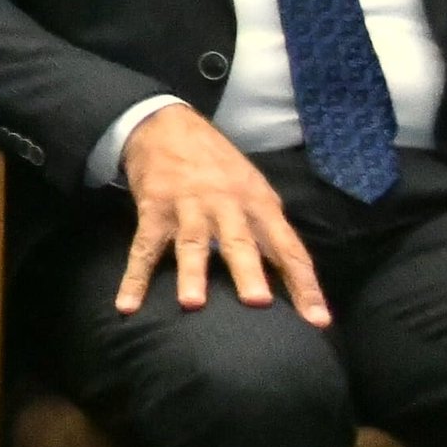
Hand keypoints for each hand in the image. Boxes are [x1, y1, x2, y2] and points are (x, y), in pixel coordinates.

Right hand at [116, 105, 329, 322]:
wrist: (168, 125)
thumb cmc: (218, 165)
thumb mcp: (253, 188)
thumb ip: (268, 227)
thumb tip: (291, 274)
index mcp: (259, 202)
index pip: (288, 248)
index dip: (304, 284)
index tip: (318, 321)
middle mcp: (226, 204)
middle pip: (239, 241)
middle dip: (248, 271)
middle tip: (257, 303)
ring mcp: (187, 206)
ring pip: (192, 243)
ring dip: (192, 273)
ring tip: (192, 304)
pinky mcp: (153, 208)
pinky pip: (143, 247)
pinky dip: (134, 277)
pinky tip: (127, 304)